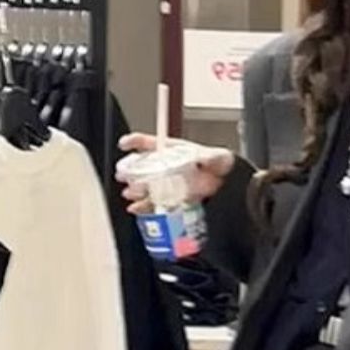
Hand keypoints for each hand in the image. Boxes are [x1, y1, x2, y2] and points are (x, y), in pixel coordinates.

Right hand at [116, 133, 232, 215]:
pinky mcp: (171, 197)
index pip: (151, 142)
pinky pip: (154, 201)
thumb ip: (208, 157)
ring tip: (130, 193)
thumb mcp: (214, 156)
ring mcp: (167, 182)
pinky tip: (136, 208)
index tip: (124, 144)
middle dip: (131, 170)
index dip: (136, 141)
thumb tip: (205, 158)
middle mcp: (166, 165)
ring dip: (136, 190)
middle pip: (143, 166)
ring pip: (146, 184)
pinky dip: (144, 206)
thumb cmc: (218, 163)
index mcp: (173, 150)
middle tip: (123, 175)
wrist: (225, 182)